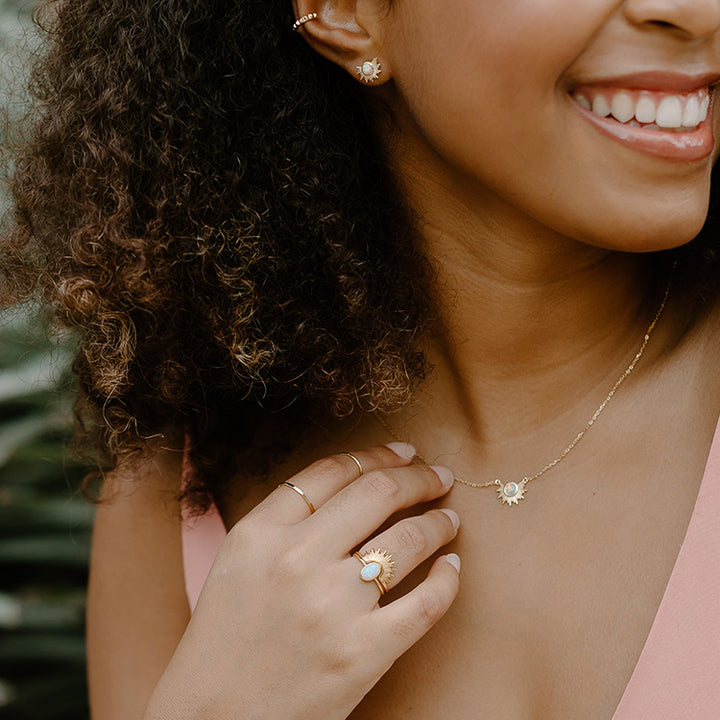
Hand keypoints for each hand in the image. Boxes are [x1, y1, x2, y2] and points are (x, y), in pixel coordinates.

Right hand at [144, 444, 459, 719]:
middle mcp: (296, 560)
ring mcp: (332, 606)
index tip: (402, 453)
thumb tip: (355, 489)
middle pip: (377, 492)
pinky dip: (448, 578)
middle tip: (438, 475)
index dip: (376, 454)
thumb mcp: (238, 564)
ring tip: (448, 517)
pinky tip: (452, 566)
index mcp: (260, 533)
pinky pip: (426, 601)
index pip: (333, 471)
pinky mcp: (362, 653)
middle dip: (418, 477)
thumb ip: (285, 522)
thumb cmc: (224, 642)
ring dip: (438, 521)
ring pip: (408, 540)